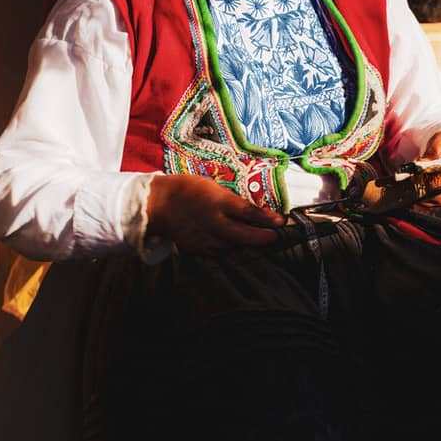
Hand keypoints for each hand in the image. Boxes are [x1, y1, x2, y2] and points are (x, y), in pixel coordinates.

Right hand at [146, 174, 280, 253]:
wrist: (158, 204)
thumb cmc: (187, 189)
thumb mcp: (212, 187)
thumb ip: (231, 201)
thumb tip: (252, 211)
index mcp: (218, 203)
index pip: (249, 213)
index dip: (267, 219)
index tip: (281, 222)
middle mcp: (214, 223)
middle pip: (244, 236)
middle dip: (262, 238)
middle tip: (274, 237)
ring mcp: (205, 238)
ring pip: (232, 248)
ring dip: (245, 246)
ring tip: (256, 242)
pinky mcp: (197, 249)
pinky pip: (218, 253)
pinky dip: (227, 250)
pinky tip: (233, 246)